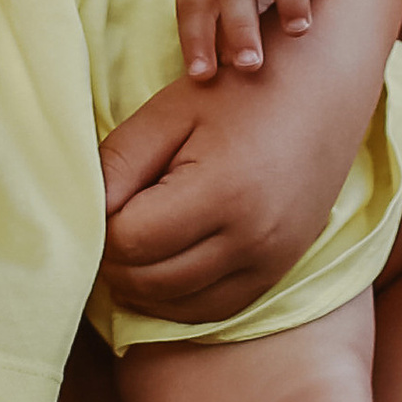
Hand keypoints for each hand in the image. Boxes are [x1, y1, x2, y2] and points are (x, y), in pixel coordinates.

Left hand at [98, 53, 373, 327]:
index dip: (100, 224)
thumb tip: (79, 214)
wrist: (321, 90)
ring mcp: (269, 262)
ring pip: (176, 306)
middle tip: (110, 219)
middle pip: (148, 281)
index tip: (103, 197)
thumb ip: (118, 164)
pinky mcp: (277, 272)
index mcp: (221, 193)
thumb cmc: (237, 92)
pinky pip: (212, 310)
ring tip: (131, 240)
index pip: (129, 241)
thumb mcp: (168, 114)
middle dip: (114, 258)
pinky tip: (162, 265)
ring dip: (140, 283)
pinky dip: (177, 299)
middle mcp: (251, 240)